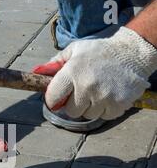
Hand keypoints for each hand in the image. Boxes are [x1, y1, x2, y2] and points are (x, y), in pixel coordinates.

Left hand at [33, 27, 156, 119]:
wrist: (132, 51)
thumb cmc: (99, 51)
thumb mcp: (75, 50)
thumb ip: (55, 63)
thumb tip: (36, 72)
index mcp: (72, 72)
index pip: (52, 98)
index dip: (53, 100)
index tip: (58, 98)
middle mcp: (87, 86)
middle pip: (71, 111)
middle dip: (74, 104)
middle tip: (82, 92)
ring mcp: (103, 96)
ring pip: (88, 115)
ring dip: (90, 107)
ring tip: (97, 91)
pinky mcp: (118, 104)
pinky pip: (104, 116)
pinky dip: (105, 109)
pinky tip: (109, 95)